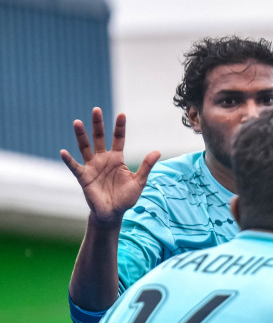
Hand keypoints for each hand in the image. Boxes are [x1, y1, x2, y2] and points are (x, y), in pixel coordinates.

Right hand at [60, 108, 159, 226]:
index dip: (120, 127)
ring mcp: (92, 167)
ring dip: (81, 136)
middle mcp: (103, 159)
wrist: (113, 213)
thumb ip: (146, 166)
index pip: (118, 139)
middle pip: (99, 138)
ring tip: (77, 122)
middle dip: (98, 124)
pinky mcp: (84, 177)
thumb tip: (157, 151)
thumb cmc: (126, 197)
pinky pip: (75, 167)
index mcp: (117, 159)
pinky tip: (64, 152)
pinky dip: (69, 160)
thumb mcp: (139, 181)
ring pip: (85, 148)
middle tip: (96, 109)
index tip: (122, 114)